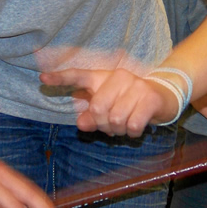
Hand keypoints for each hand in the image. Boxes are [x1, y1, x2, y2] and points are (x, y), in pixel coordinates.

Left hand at [39, 68, 175, 136]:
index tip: (42, 79)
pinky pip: (132, 125)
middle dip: (103, 125)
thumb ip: (92, 115)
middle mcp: (119, 76)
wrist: (164, 96)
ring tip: (125, 125)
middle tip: (112, 126)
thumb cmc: (130, 102)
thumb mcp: (109, 108)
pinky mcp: (150, 98)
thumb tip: (82, 124)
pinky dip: (132, 133)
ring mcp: (136, 86)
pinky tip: (136, 127)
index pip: (78, 75)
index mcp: (103, 76)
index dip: (60, 78)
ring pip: (115, 120)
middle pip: (97, 109)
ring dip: (119, 130)